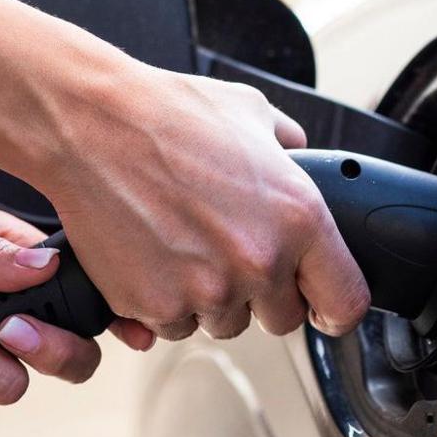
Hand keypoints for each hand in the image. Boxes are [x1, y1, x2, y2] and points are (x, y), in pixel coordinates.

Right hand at [37, 67, 368, 342]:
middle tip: (227, 250)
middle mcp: (258, 262)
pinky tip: (152, 253)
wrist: (92, 126)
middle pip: (281, 319)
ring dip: (210, 296)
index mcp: (298, 218)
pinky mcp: (154, 306)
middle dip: (260, 292)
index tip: (319, 305)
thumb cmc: (165, 114)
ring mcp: (205, 290)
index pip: (344, 303)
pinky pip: (172, 324)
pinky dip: (163, 299)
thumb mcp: (250, 112)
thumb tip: (299, 160)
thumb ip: (289, 147)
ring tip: (182, 242)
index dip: (332, 307)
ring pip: (223, 322)